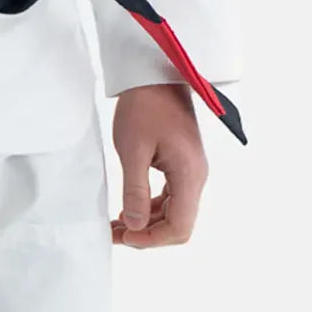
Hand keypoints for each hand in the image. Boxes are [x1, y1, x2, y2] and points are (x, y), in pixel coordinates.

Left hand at [110, 82, 207, 248]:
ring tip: (117, 225)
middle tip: (115, 234)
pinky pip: (171, 196)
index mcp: (189, 174)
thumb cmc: (143, 105)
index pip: (179, 227)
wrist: (153, 72)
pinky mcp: (182, 163)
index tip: (124, 237)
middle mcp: (196, 176)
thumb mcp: (132, 149)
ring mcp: (190, 170)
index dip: (152, 239)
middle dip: (148, 234)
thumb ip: (134, 190)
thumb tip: (134, 226)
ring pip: (175, 211)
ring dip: (148, 222)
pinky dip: (151, 206)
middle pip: (179, 224)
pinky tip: (129, 207)